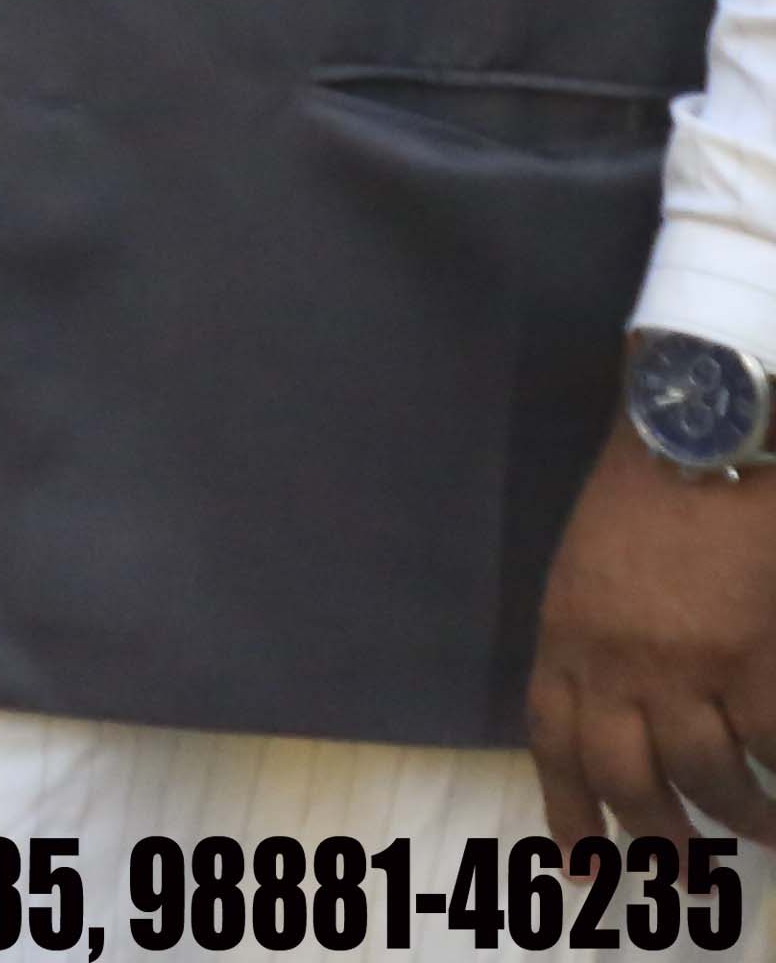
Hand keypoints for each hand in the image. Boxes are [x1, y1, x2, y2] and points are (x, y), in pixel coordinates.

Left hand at [533, 415, 775, 837]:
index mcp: (564, 639)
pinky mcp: (754, 661)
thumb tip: (620, 710)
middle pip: (629, 779)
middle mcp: (614, 665)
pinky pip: (772, 746)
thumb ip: (592, 640)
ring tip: (762, 836)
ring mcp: (685, 667)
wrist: (700, 438)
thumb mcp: (585, 570)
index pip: (554, 745)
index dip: (568, 810)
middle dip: (656, 836)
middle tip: (683, 870)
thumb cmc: (642, 493)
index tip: (581, 865)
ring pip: (707, 777)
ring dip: (739, 818)